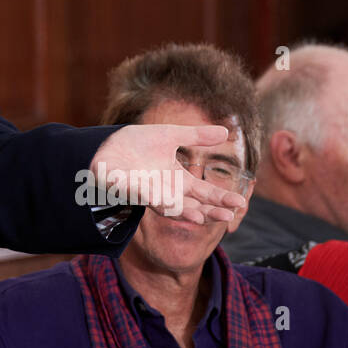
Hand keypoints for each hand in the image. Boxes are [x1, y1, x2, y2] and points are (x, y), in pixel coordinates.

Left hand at [89, 124, 246, 224]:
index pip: (204, 194)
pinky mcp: (124, 188)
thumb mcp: (171, 135)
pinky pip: (138, 195)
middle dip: (209, 212)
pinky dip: (150, 198)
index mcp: (177, 181)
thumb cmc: (140, 144)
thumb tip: (226, 130)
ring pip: (166, 208)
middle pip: (191, 207)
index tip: (240, 203)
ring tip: (199, 217)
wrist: (108, 145)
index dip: (221, 199)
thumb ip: (196, 136)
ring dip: (182, 212)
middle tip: (228, 216)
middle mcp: (165, 192)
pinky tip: (163, 200)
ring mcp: (145, 193)